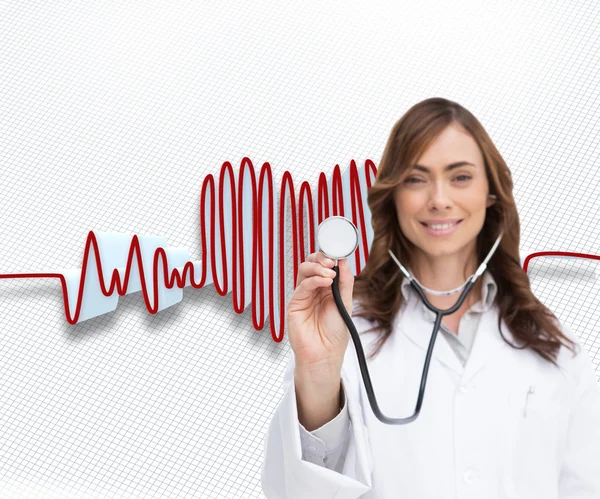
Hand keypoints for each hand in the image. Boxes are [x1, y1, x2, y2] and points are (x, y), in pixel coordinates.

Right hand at [287, 251, 354, 374]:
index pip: (325, 265)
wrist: (325, 354)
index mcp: (327, 288)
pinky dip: (314, 280)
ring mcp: (303, 295)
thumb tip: (344, 261)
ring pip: (304, 270)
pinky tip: (325, 282)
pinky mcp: (295, 303)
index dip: (330, 257)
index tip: (338, 255)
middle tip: (331, 262)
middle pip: (312, 264)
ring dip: (317, 267)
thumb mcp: (345, 302)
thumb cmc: (335, 333)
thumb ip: (345, 282)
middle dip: (321, 258)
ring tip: (330, 274)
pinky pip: (303, 285)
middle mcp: (314, 289)